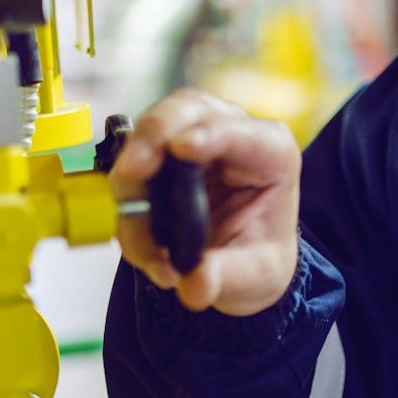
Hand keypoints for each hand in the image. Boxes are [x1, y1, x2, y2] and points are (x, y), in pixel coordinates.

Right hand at [111, 89, 300, 316]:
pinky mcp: (160, 154)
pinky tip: (139, 241)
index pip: (240, 133)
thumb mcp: (253, 276)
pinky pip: (131, 161)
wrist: (238, 262)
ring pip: (150, 130)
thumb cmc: (256, 256)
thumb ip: (224, 278)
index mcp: (271, 154)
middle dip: (153, 139)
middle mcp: (231, 134)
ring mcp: (192, 138)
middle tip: (132, 174)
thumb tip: (195, 285)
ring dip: (132, 177)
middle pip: (186, 111)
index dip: (210, 135)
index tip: (182, 148)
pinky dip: (126, 198)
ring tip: (141, 239)